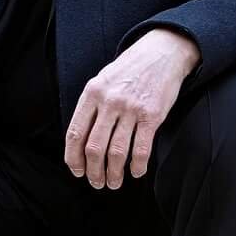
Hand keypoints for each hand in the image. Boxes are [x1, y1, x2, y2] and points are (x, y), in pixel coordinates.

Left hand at [65, 29, 200, 188]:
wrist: (162, 53)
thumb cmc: (130, 70)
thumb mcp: (103, 80)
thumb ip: (91, 106)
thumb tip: (81, 141)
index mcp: (92, 93)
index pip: (75, 133)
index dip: (74, 158)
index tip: (77, 171)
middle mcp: (109, 101)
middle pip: (94, 147)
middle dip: (93, 171)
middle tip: (96, 182)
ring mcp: (131, 108)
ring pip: (116, 152)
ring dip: (114, 173)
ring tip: (114, 183)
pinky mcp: (152, 115)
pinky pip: (141, 148)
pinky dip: (137, 166)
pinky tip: (136, 172)